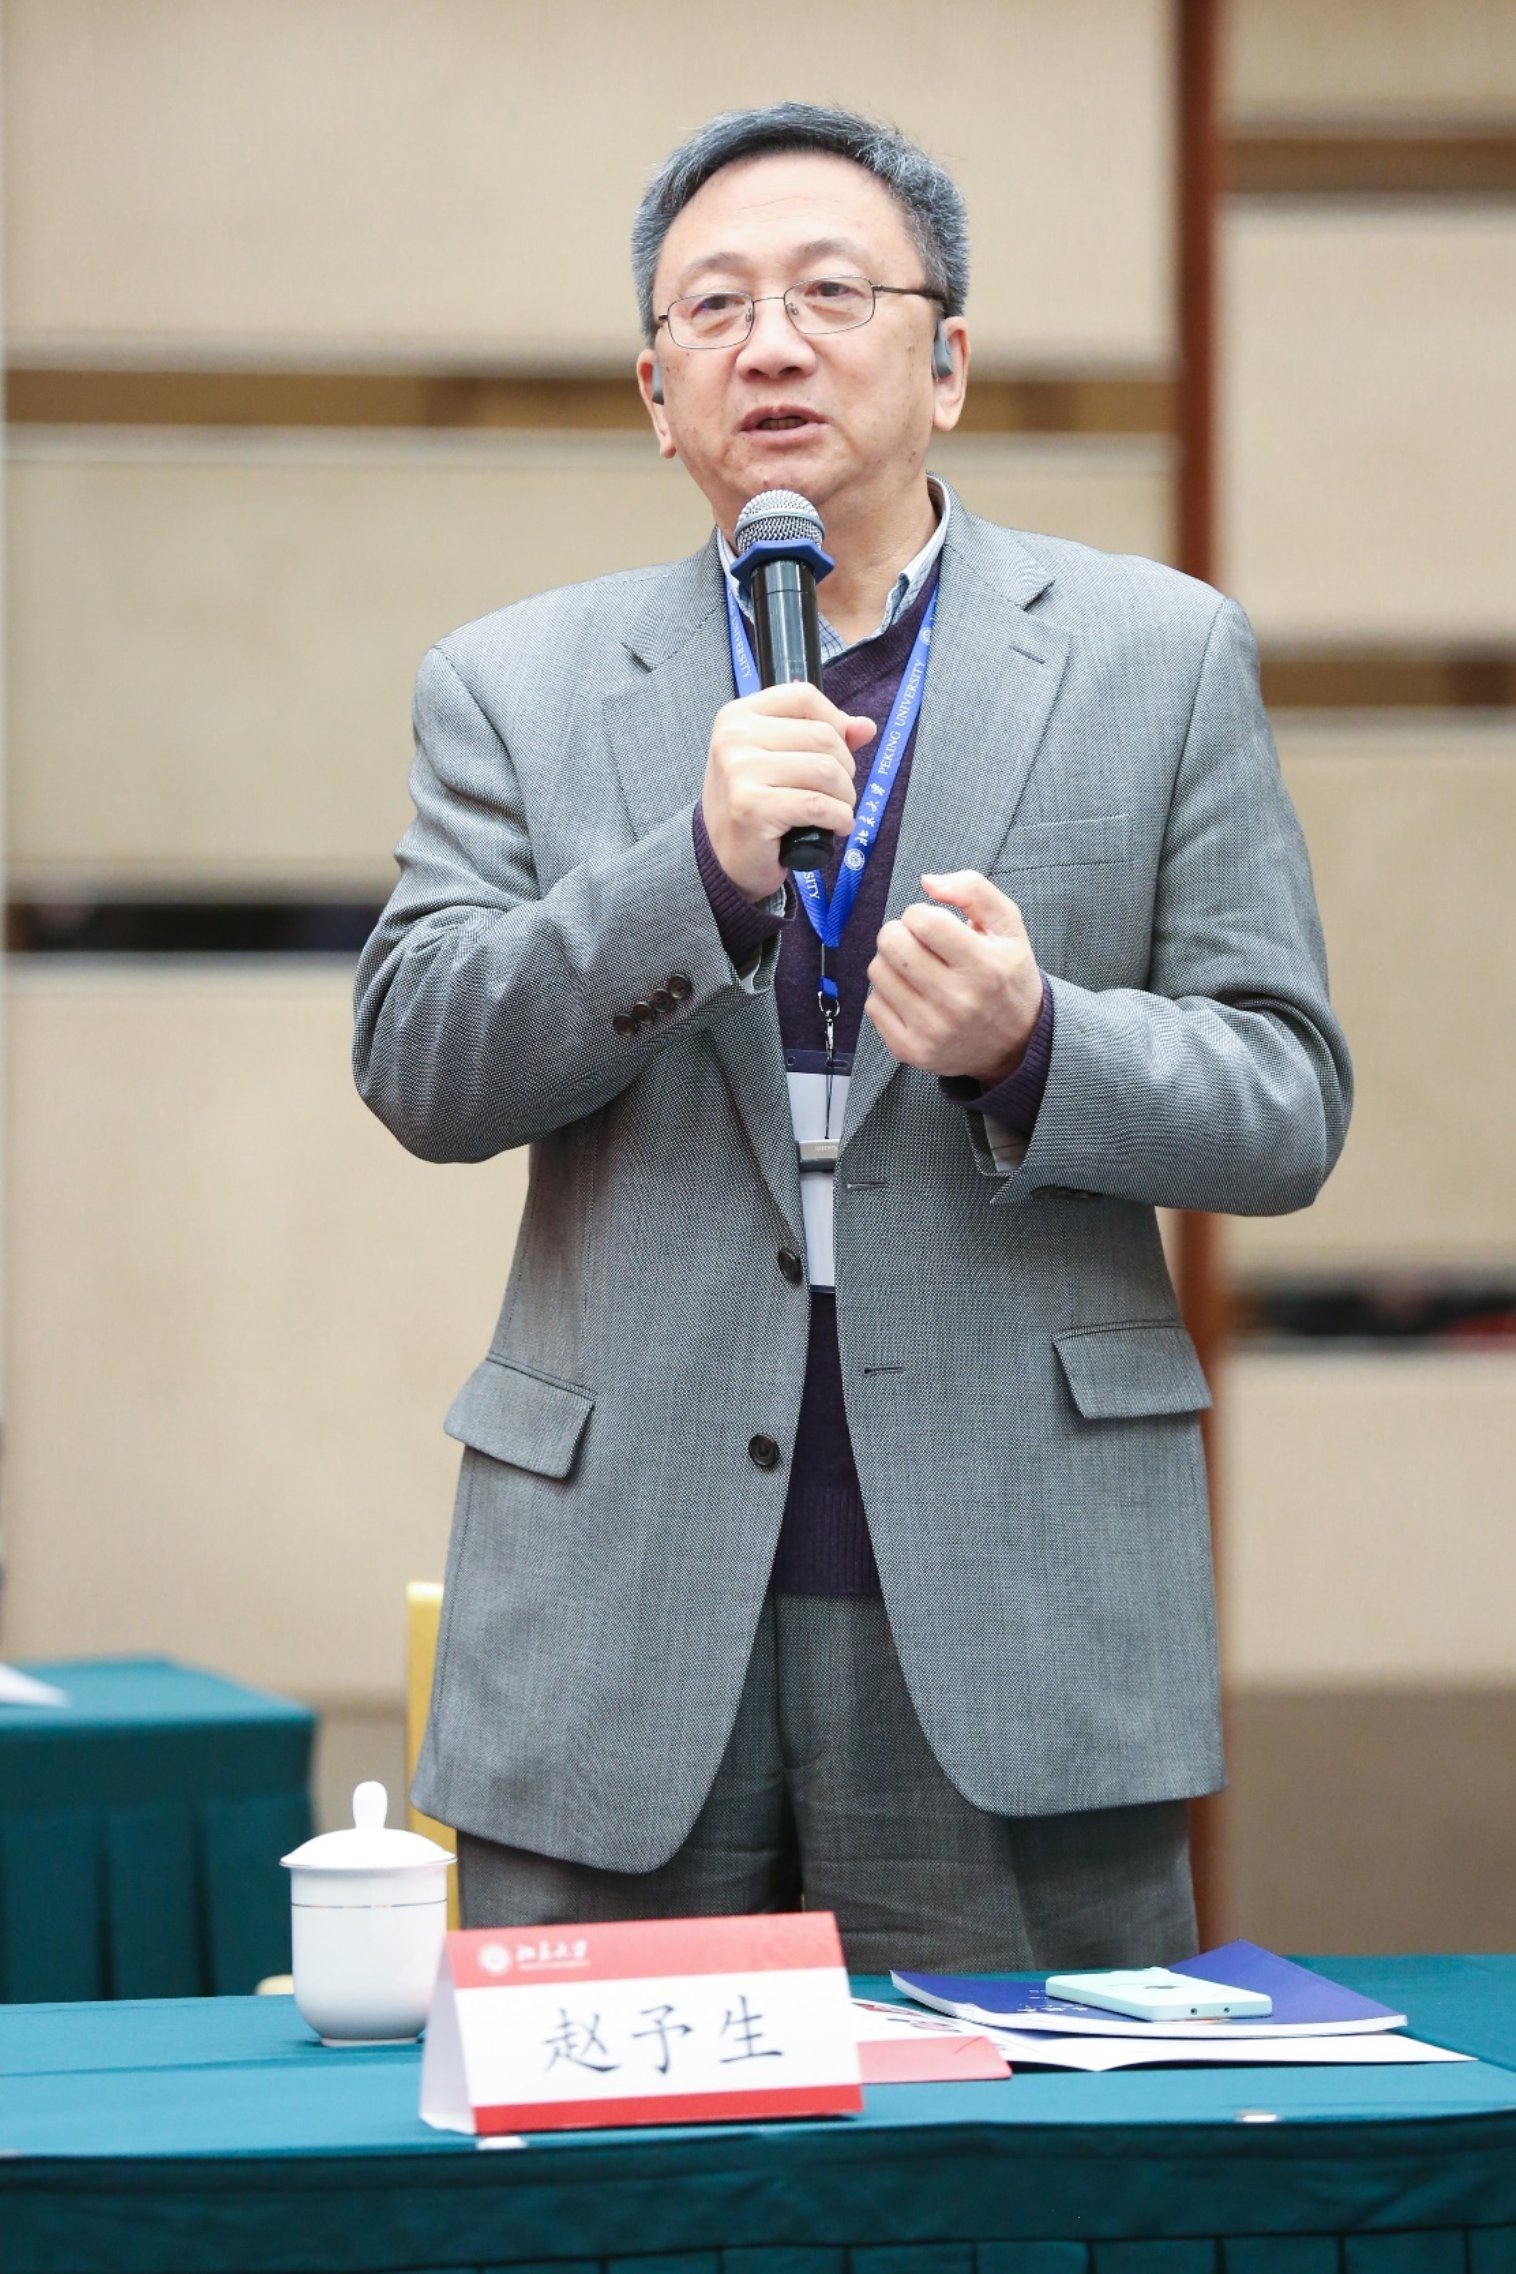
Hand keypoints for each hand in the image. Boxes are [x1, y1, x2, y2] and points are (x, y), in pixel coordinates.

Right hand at [701, 684, 877, 902]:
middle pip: (823, 735)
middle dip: (845, 768)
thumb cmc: (755, 805)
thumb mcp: (781, 759)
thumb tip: (865, 727)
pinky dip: (839, 818)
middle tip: (836, 792)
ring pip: (826, 770)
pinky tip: (836, 827)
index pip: (805, 696)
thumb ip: (823, 736)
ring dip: (845, 796)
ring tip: (836, 810)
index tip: (837, 751)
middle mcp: (734, 738)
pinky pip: (818, 805)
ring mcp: (740, 771)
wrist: (725, 857)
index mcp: (739, 716)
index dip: (835, 721)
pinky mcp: (752, 807)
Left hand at [864, 870, 1042, 1083]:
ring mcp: (931, 1030)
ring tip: (917, 970)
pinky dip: (887, 995)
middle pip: (892, 944)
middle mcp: (958, 1002)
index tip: (932, 925)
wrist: (1016, 1044)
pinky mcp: (910, 1050)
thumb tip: (926, 881)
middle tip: (918, 943)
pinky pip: (873, 1004)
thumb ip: (973, 890)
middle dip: (899, 933)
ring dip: (891, 963)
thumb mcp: (1009, 927)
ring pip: (878, 971)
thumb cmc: (1007, 977)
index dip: (920, 913)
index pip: (923, 920)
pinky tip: (912, 997)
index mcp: (984, 966)